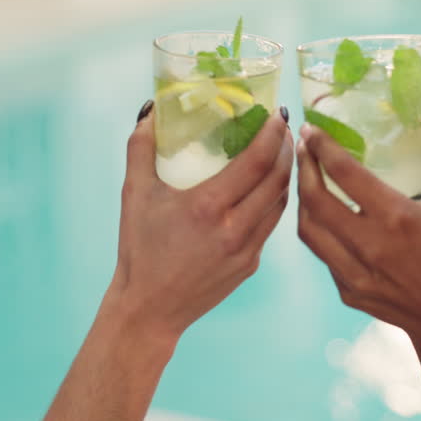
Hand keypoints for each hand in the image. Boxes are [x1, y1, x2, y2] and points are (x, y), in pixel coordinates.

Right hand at [107, 107, 292, 343]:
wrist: (149, 309)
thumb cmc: (139, 249)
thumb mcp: (134, 194)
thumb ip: (141, 147)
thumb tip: (151, 111)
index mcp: (208, 207)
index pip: (257, 161)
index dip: (273, 133)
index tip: (278, 113)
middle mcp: (234, 229)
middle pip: (278, 178)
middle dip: (286, 147)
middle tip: (284, 126)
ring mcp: (247, 250)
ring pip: (281, 201)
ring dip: (287, 172)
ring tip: (283, 150)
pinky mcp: (251, 264)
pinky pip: (272, 223)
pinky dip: (275, 198)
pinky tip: (269, 185)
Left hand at [296, 126, 420, 351]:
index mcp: (397, 217)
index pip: (345, 173)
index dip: (322, 146)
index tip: (310, 128)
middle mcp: (371, 244)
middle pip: (315, 199)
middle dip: (303, 167)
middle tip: (303, 147)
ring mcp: (355, 271)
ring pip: (308, 227)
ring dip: (301, 197)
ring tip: (305, 176)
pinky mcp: (346, 290)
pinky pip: (321, 251)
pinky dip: (316, 227)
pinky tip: (320, 212)